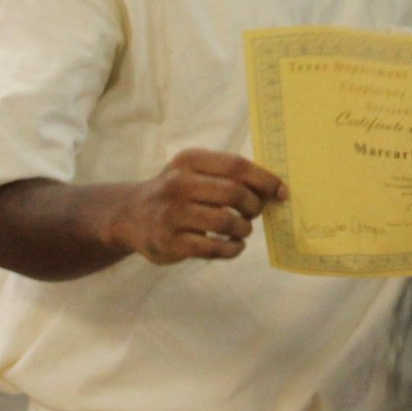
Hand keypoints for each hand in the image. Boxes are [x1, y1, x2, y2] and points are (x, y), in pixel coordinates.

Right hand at [107, 149, 285, 264]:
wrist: (129, 216)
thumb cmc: (175, 192)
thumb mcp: (193, 172)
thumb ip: (227, 175)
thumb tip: (274, 188)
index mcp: (189, 161)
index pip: (236, 166)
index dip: (264, 179)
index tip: (282, 192)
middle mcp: (178, 184)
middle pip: (234, 193)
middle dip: (253, 206)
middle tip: (253, 213)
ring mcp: (172, 214)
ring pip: (226, 222)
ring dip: (243, 229)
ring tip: (242, 230)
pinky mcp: (170, 242)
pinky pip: (214, 248)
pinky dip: (232, 249)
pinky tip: (233, 246)